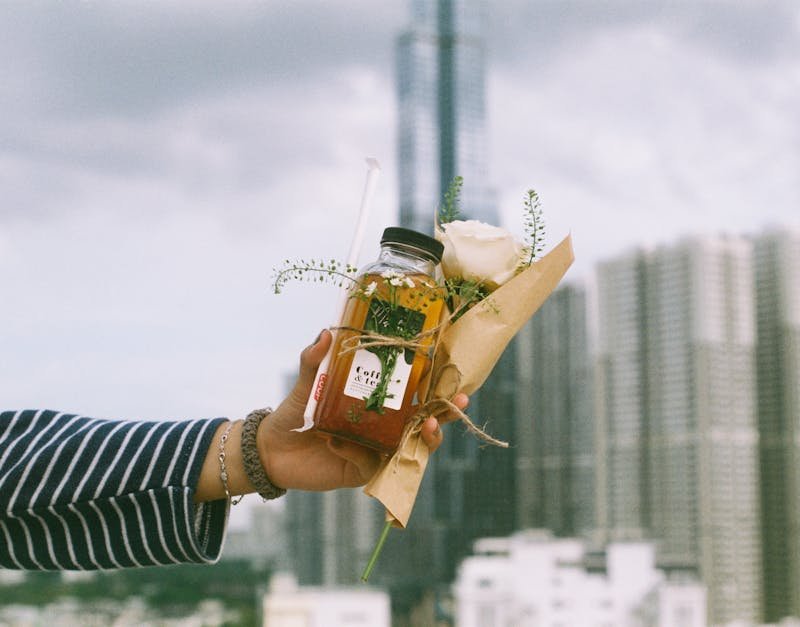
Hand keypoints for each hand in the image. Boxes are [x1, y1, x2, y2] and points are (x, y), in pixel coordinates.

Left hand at [258, 330, 467, 490]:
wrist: (270, 448)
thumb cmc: (295, 413)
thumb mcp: (307, 383)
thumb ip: (315, 360)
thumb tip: (326, 332)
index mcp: (377, 404)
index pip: (414, 395)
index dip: (437, 388)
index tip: (456, 378)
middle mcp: (382, 428)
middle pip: (423, 424)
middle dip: (444, 414)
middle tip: (457, 402)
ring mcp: (374, 451)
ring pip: (409, 449)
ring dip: (423, 438)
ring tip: (426, 425)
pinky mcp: (360, 472)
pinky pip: (370, 463)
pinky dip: (356, 452)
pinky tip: (336, 442)